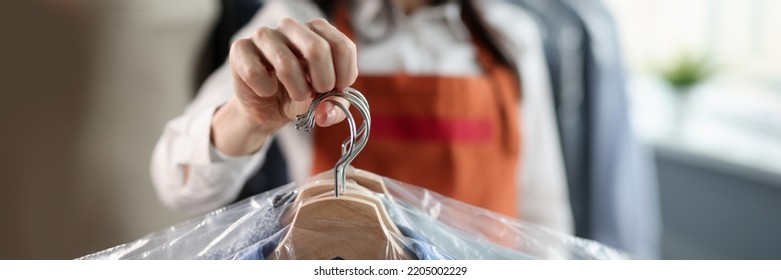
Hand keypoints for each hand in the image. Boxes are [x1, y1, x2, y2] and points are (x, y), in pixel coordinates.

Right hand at [212, 17, 357, 155]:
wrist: (267, 108)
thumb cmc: (299, 96)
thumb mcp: (325, 102)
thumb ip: (335, 105)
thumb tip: (324, 112)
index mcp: (318, 31)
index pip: (342, 47)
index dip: (343, 76)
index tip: (335, 90)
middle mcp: (292, 27)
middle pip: (317, 49)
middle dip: (322, 82)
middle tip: (316, 94)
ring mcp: (264, 34)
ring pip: (286, 63)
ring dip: (296, 90)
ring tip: (296, 95)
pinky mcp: (241, 48)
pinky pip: (255, 72)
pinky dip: (265, 89)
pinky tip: (267, 89)